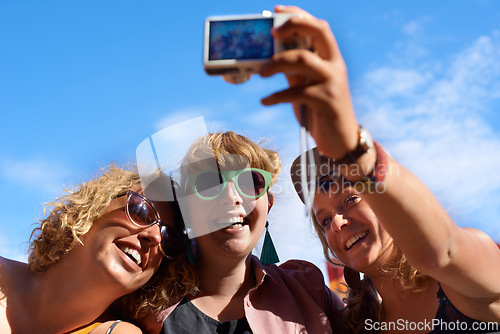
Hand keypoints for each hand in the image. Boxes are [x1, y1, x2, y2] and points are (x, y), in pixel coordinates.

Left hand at [259, 5, 358, 159]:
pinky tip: (265, 101)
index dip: (298, 15)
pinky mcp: (327, 101)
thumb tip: (268, 57)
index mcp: (331, 58)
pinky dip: (276, 96)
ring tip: (260, 73)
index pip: (318, 26)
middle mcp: (335, 65)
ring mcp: (333, 82)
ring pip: (303, 59)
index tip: (276, 12)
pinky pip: (297, 93)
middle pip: (318, 32)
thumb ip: (293, 71)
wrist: (341, 140)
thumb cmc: (319, 111)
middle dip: (293, 27)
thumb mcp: (306, 86)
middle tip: (271, 33)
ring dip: (277, 62)